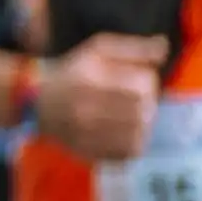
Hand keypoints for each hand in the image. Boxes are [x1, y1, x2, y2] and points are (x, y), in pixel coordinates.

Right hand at [34, 35, 165, 167]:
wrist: (37, 101)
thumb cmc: (74, 71)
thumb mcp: (98, 50)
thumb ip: (133, 48)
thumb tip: (164, 46)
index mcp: (91, 79)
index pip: (143, 86)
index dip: (148, 83)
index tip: (139, 82)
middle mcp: (86, 108)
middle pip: (143, 112)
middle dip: (148, 105)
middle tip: (139, 101)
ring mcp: (85, 134)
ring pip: (138, 135)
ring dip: (144, 126)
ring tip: (135, 117)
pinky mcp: (88, 152)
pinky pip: (127, 154)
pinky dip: (135, 145)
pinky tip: (128, 134)